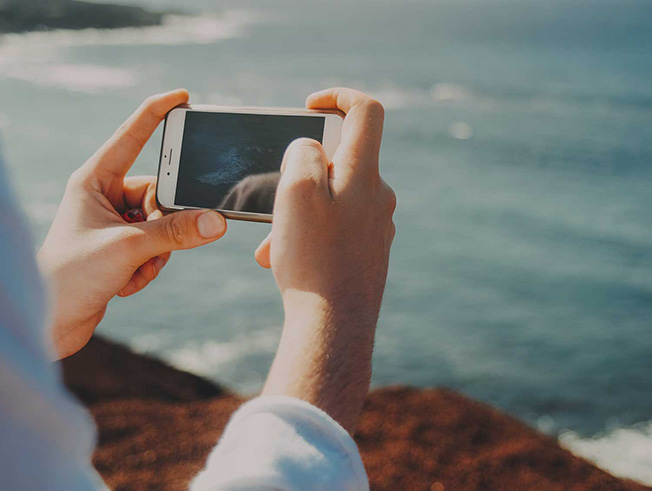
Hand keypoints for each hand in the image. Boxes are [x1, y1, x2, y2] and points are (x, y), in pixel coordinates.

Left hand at [39, 90, 226, 358]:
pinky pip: (156, 247)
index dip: (157, 114)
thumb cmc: (71, 277)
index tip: (183, 97)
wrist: (49, 323)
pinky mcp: (120, 247)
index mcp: (94, 180)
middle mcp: (103, 196)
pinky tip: (124, 284)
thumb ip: (176, 233)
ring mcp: (113, 222)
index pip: (132, 137)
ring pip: (162, 224)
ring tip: (130, 271)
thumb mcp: (129, 249)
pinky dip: (148, 267)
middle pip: (161, 193)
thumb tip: (217, 222)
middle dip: (164, 224)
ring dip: (157, 252)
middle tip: (151, 246)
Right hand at [255, 88, 395, 432]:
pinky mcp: (369, 252)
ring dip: (297, 212)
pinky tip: (283, 261)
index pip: (366, 111)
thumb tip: (312, 148)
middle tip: (273, 198)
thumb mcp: (296, 193)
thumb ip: (304, 154)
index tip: (309, 105)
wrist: (334, 330)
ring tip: (272, 245)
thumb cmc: (313, 260)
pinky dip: (308, 235)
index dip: (338, 96)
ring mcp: (377, 227)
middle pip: (341, 160)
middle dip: (300, 172)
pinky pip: (335, 229)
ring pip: (331, 200)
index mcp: (365, 175)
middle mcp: (379, 197)